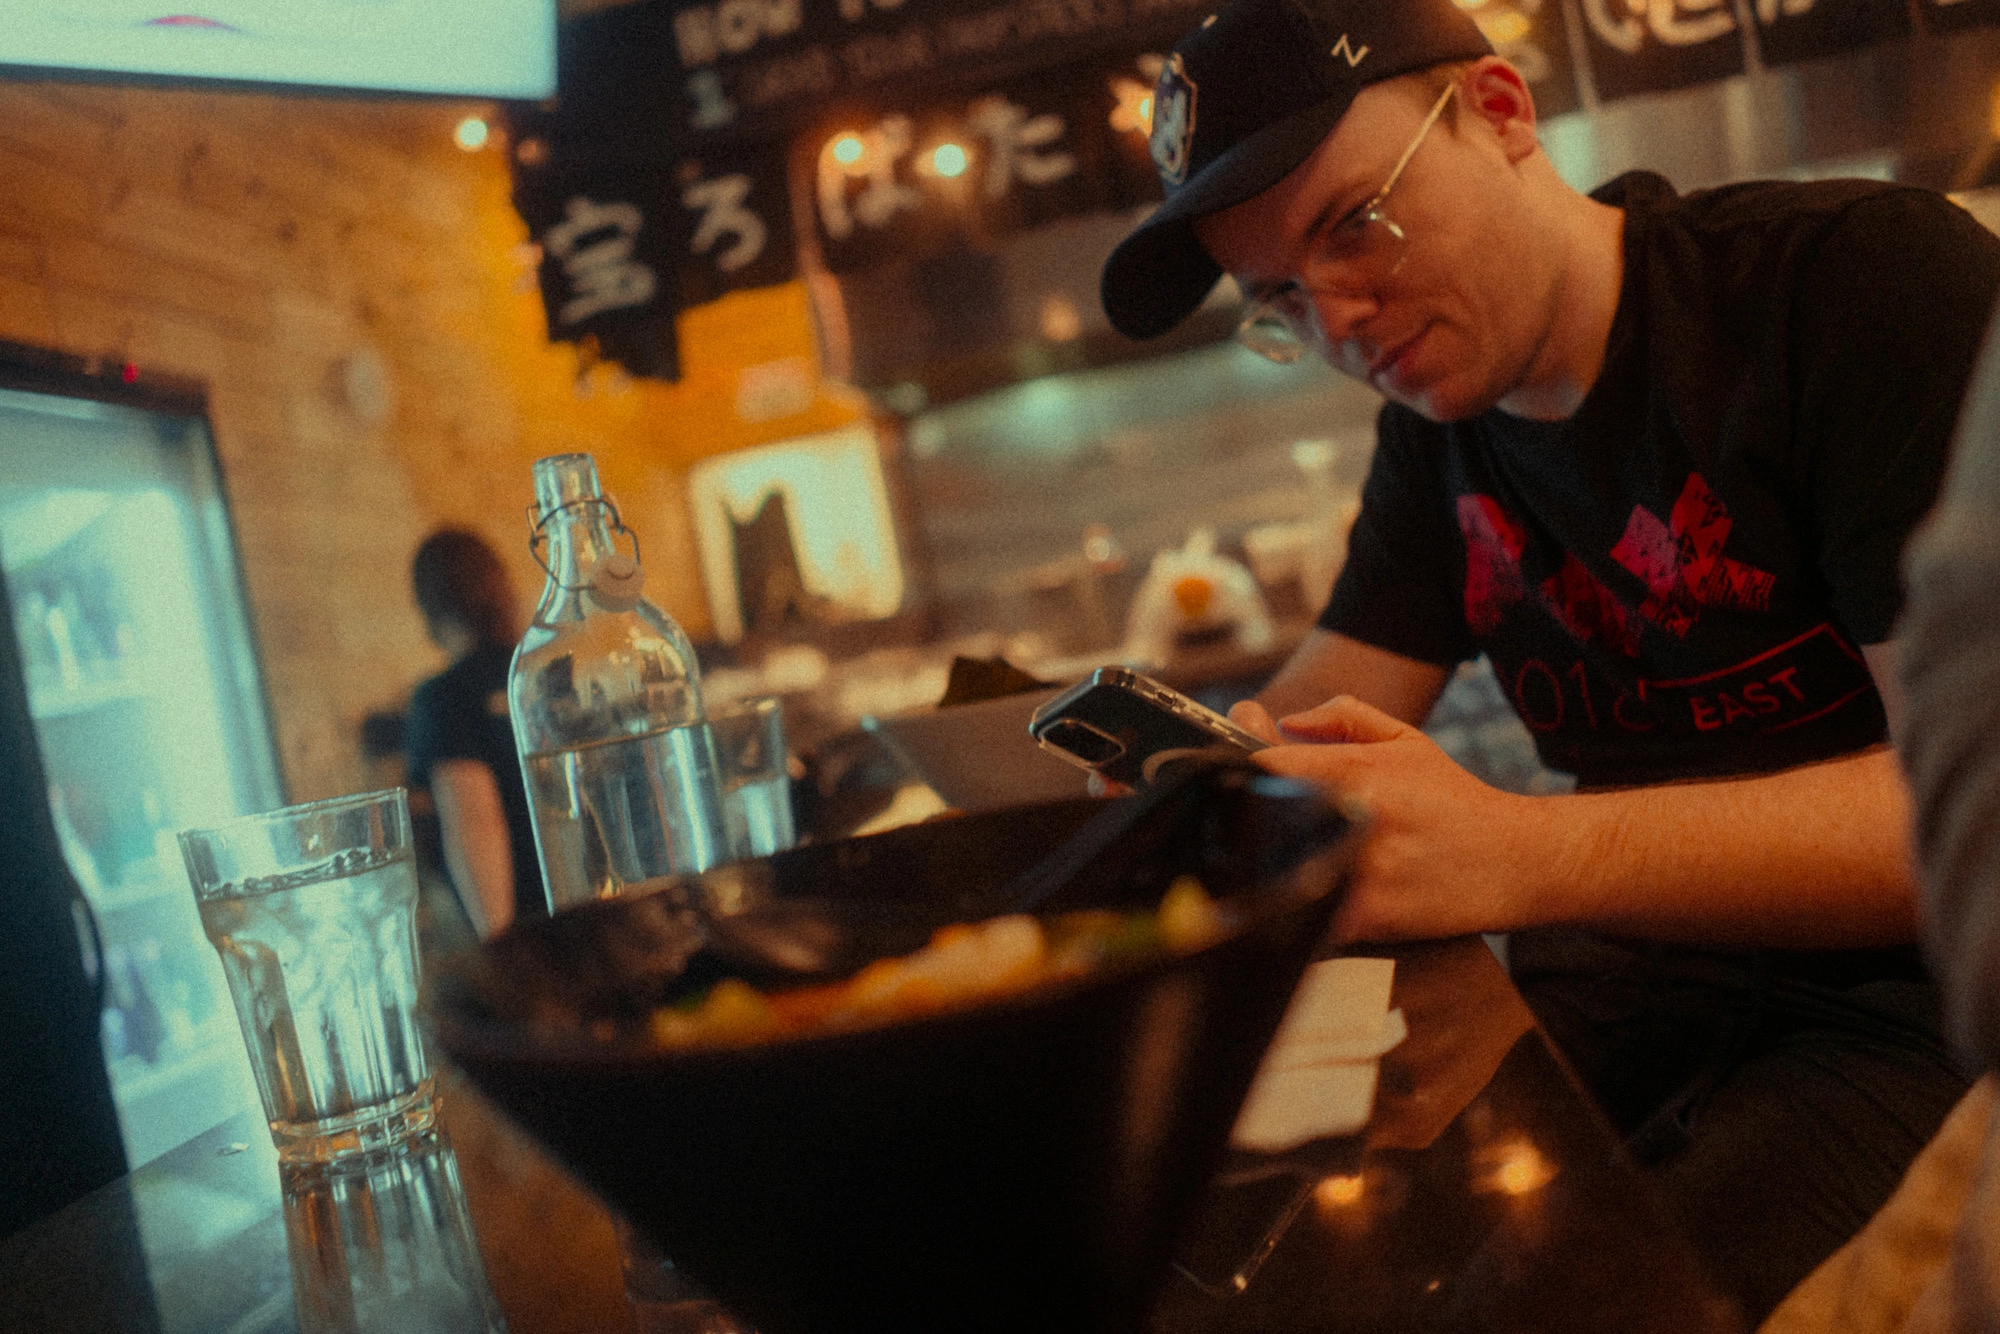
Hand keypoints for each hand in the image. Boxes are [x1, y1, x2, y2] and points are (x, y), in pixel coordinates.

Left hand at [1234, 695, 1541, 943]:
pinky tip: (1301, 893)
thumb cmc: (1455, 800)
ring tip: (1275, 855)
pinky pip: (1305, 913)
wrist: (1517, 860)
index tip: (1235, 773)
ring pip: (1276, 867)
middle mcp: (1353, 817)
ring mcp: (1358, 870)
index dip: (1241, 767)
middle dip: (1248, 814)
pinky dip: (1294, 904)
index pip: (1264, 763)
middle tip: (1249, 817)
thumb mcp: (1406, 740)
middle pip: (1262, 815)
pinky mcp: (1366, 918)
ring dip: (1266, 860)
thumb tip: (1284, 720)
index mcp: (1356, 770)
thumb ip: (1342, 716)